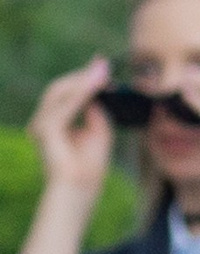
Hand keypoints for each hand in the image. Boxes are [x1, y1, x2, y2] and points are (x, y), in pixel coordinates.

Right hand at [28, 60, 114, 205]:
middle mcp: (43, 120)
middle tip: (104, 64)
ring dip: (83, 80)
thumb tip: (98, 90)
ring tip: (103, 70)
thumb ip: (96, 111)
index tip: (101, 63)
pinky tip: (96, 84)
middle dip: (83, 75)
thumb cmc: (89, 168)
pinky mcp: (46, 130)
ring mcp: (41, 124)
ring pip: (61, 93)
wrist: (80, 190)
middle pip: (61, 88)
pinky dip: (81, 93)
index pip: (67, 93)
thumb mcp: (98, 132)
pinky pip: (65, 106)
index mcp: (54, 121)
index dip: (83, 77)